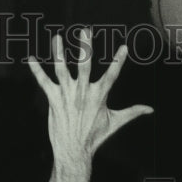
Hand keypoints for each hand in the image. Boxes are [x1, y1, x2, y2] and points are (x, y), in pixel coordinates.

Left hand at [28, 29, 152, 165]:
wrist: (74, 151)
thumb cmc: (95, 136)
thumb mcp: (115, 123)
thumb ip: (132, 112)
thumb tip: (151, 109)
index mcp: (99, 95)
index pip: (112, 75)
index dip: (119, 61)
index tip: (124, 47)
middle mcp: (82, 92)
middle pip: (84, 65)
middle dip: (85, 48)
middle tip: (85, 31)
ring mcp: (67, 95)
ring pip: (61, 69)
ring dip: (59, 53)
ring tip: (57, 38)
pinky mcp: (54, 99)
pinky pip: (44, 82)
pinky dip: (36, 70)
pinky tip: (30, 58)